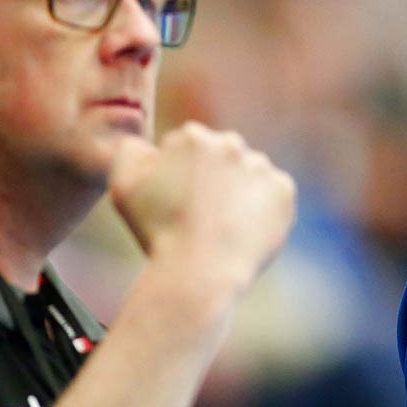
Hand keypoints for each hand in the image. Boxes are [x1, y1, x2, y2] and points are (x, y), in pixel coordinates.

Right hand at [110, 122, 296, 295]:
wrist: (199, 269)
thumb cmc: (157, 229)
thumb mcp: (123, 185)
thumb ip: (130, 151)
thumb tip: (148, 144)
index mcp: (193, 137)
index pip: (186, 150)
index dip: (177, 178)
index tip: (173, 202)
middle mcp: (231, 143)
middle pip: (220, 158)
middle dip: (211, 179)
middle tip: (198, 215)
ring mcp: (262, 166)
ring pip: (248, 176)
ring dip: (238, 193)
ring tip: (220, 226)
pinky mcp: (283, 190)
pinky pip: (272, 196)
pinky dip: (262, 210)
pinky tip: (242, 230)